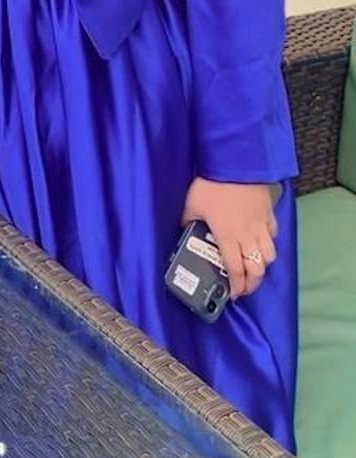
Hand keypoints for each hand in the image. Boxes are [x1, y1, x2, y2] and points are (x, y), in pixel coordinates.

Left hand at [182, 177, 278, 299]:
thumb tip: (183, 227)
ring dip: (263, 265)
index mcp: (228, 237)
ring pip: (270, 255)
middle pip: (258, 269)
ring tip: (254, 267)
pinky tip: (261, 242)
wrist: (236, 163)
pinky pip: (274, 235)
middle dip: (253, 283)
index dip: (236, 287)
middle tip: (244, 286)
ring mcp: (262, 225)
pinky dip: (269, 243)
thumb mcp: (191, 204)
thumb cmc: (212, 184)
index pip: (236, 270)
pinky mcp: (269, 213)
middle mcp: (248, 236)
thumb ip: (188, 220)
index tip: (232, 294)